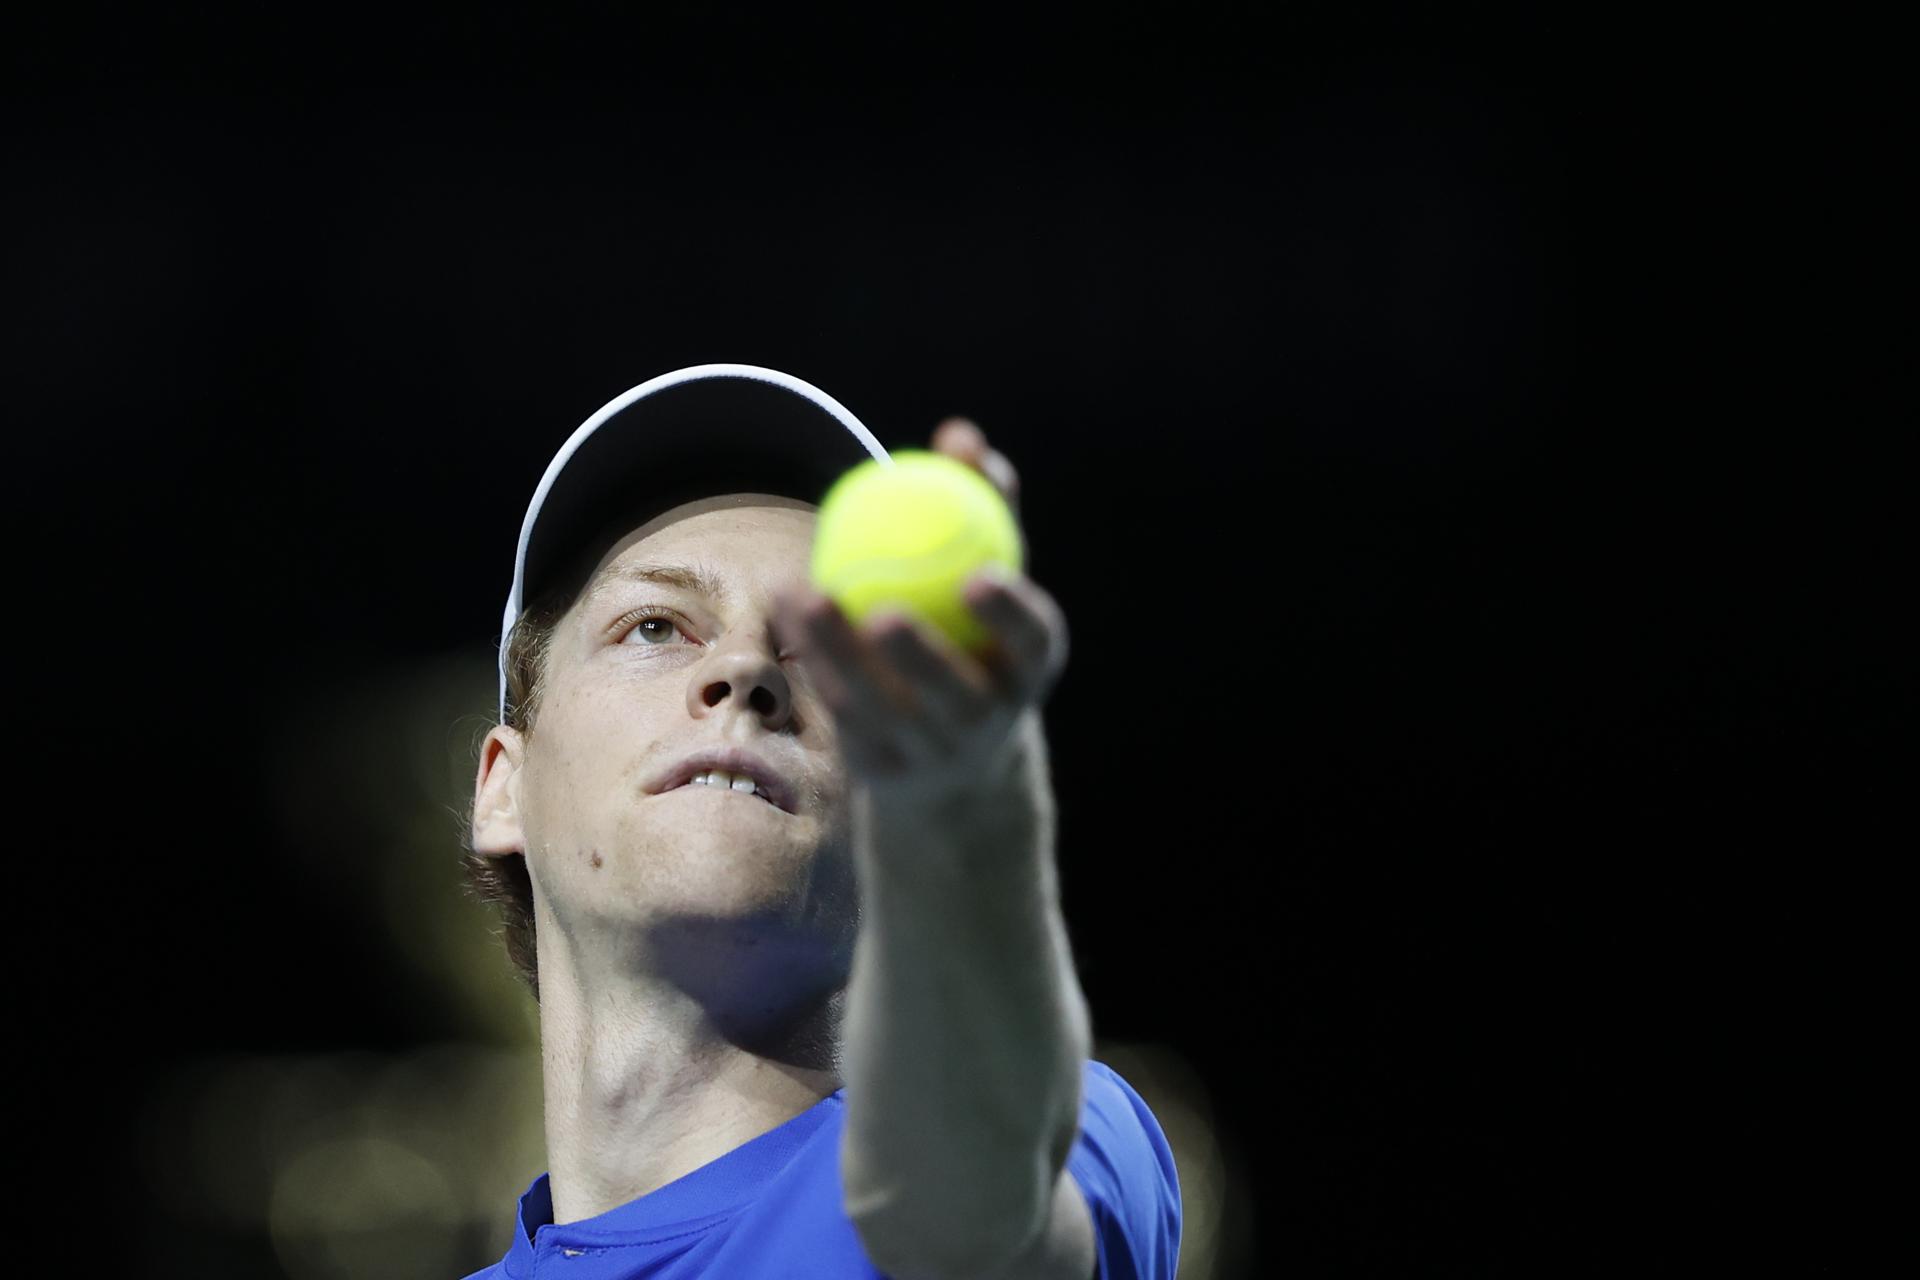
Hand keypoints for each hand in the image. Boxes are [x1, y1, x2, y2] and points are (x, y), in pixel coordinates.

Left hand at [774, 418, 1068, 810]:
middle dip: (924, 659)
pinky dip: (811, 654)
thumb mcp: (988, 571)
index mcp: (1029, 668)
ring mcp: (933, 753)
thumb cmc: (974, 626)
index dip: (1010, 616)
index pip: (1032, 644)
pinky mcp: (882, 771)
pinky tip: (784, 601)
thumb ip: (980, 502)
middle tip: (884, 610)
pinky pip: (839, 710)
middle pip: (956, 695)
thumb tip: (960, 435)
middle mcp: (988, 721)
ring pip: (881, 707)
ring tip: (805, 591)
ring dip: (837, 650)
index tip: (978, 574)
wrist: (953, 745)